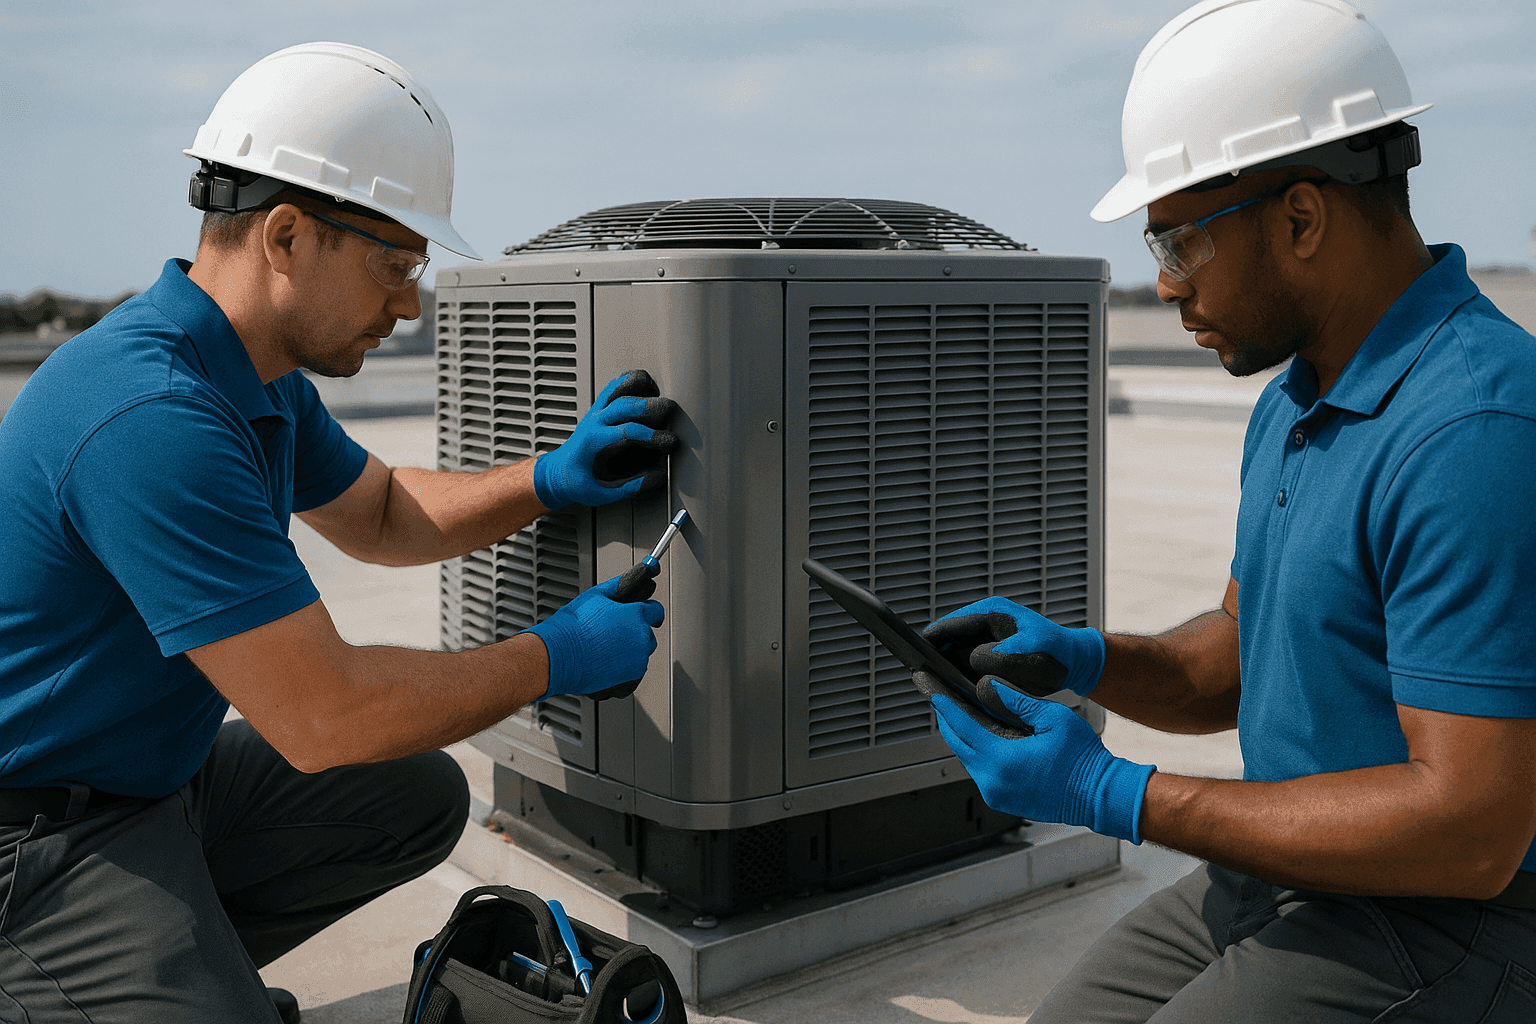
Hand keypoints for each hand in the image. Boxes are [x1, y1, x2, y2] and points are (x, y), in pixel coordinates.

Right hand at [523, 574, 664, 699]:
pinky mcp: (630, 678)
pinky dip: (624, 667)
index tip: (640, 613)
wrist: (559, 656)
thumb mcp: (595, 596)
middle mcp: (641, 638)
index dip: (646, 611)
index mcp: (636, 615)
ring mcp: (637, 660)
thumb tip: (634, 576)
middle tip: (613, 632)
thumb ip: (618, 586)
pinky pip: (634, 670)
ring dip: (630, 650)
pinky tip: (606, 661)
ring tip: (605, 648)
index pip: (656, 611)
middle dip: (636, 632)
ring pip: (641, 653)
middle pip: (648, 633)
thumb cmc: (573, 627)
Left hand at [533, 370, 678, 509]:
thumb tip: (656, 478)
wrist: (556, 472)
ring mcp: (595, 413)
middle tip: (671, 410)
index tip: (669, 442)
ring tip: (659, 390)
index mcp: (592, 442)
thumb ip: (628, 488)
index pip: (626, 431)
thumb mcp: (599, 494)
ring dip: (639, 386)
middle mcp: (593, 423)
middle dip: (650, 405)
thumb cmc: (575, 482)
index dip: (651, 435)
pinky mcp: (598, 409)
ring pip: (616, 389)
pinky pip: (612, 387)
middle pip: (623, 404)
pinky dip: (628, 380)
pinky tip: (644, 382)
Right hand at [924, 596, 1105, 696]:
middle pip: (948, 638)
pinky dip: (961, 675)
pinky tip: (957, 690)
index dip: (932, 637)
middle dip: (937, 656)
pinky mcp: (989, 654)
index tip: (915, 652)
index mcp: (992, 612)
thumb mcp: (1030, 654)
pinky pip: (967, 664)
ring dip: (948, 667)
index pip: (951, 623)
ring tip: (936, 684)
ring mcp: (986, 639)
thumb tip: (974, 659)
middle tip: (923, 675)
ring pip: (955, 653)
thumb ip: (1000, 656)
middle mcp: (985, 623)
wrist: (1074, 663)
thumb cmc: (1057, 654)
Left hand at [929, 676, 1153, 842]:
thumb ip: (1016, 702)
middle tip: (937, 695)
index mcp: (1002, 759)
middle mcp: (992, 781)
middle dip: (947, 717)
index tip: (931, 688)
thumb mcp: (1052, 718)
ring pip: (967, 757)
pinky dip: (976, 750)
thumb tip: (988, 687)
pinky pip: (980, 770)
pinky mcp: (1002, 800)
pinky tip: (980, 733)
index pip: (962, 726)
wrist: (1100, 796)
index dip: (945, 704)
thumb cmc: (1083, 759)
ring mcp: (996, 794)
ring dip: (962, 734)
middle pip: (957, 743)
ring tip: (957, 709)